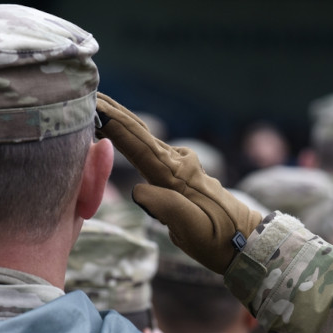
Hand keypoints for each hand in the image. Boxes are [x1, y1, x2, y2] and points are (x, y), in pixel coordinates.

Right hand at [95, 93, 261, 273]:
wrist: (245, 239)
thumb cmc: (217, 238)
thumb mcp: (192, 230)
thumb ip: (166, 207)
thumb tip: (138, 190)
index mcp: (176, 176)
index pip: (139, 146)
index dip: (115, 125)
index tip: (93, 106)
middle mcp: (177, 164)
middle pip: (140, 133)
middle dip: (113, 112)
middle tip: (87, 93)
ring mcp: (180, 164)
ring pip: (144, 137)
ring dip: (121, 120)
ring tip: (97, 104)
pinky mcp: (181, 171)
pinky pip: (150, 149)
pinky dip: (132, 135)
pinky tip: (122, 130)